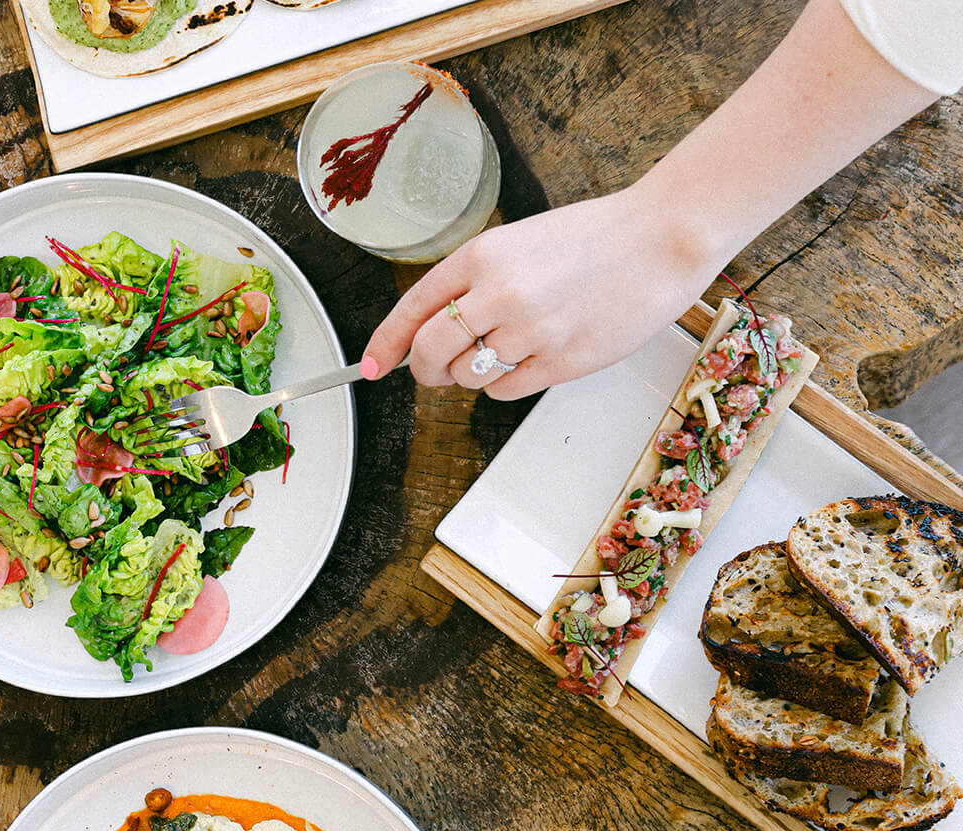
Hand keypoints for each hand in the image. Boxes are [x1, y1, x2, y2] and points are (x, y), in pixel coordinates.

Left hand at [360, 187, 724, 398]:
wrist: (661, 240)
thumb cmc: (594, 239)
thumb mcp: (518, 243)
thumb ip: (474, 281)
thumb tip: (429, 327)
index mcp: (482, 256)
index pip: (414, 307)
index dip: (386, 342)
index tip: (370, 365)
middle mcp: (500, 293)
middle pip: (429, 350)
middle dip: (422, 367)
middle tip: (430, 370)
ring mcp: (530, 330)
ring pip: (465, 375)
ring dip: (467, 374)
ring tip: (497, 350)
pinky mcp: (560, 361)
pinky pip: (502, 390)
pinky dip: (501, 384)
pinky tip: (524, 360)